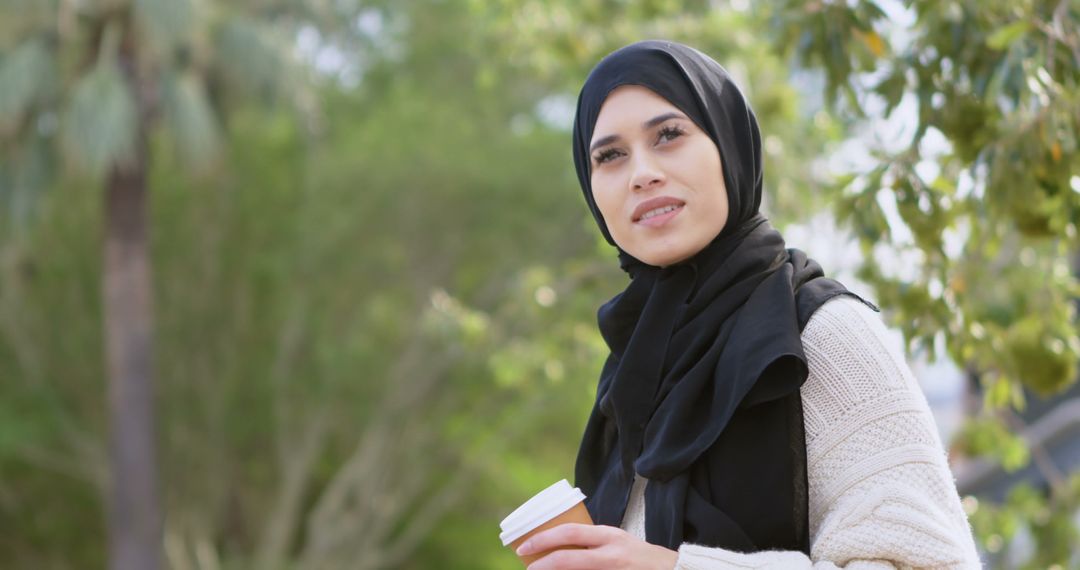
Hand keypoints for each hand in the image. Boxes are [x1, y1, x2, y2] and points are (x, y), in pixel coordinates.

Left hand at [516, 523, 678, 569]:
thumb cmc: (641, 557)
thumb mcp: (617, 541)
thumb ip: (593, 542)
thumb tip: (558, 546)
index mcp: (609, 536)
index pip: (570, 533)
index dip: (543, 539)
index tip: (525, 546)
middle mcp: (612, 554)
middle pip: (568, 559)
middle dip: (543, 564)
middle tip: (528, 568)